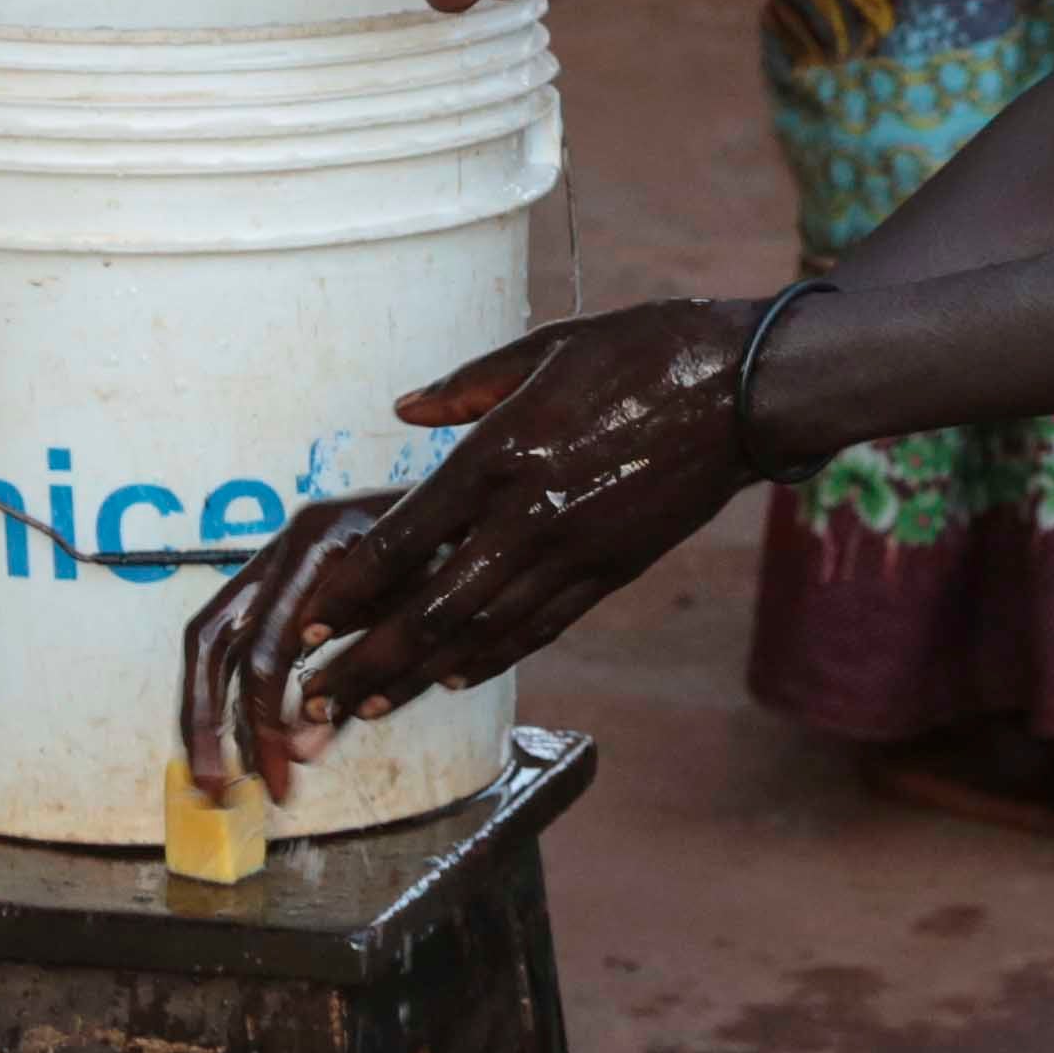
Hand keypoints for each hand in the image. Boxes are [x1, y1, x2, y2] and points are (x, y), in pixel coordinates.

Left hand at [176, 300, 760, 803]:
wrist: (747, 389)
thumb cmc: (647, 350)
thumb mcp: (547, 345)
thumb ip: (467, 385)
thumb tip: (402, 411)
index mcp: (502, 452)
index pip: (401, 541)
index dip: (347, 592)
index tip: (306, 624)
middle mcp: (529, 515)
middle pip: (428, 609)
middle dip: (366, 660)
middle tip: (316, 699)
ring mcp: (574, 552)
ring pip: (480, 632)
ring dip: (417, 675)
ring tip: (369, 707)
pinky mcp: (613, 571)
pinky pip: (540, 626)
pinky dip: (492, 657)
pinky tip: (458, 676)